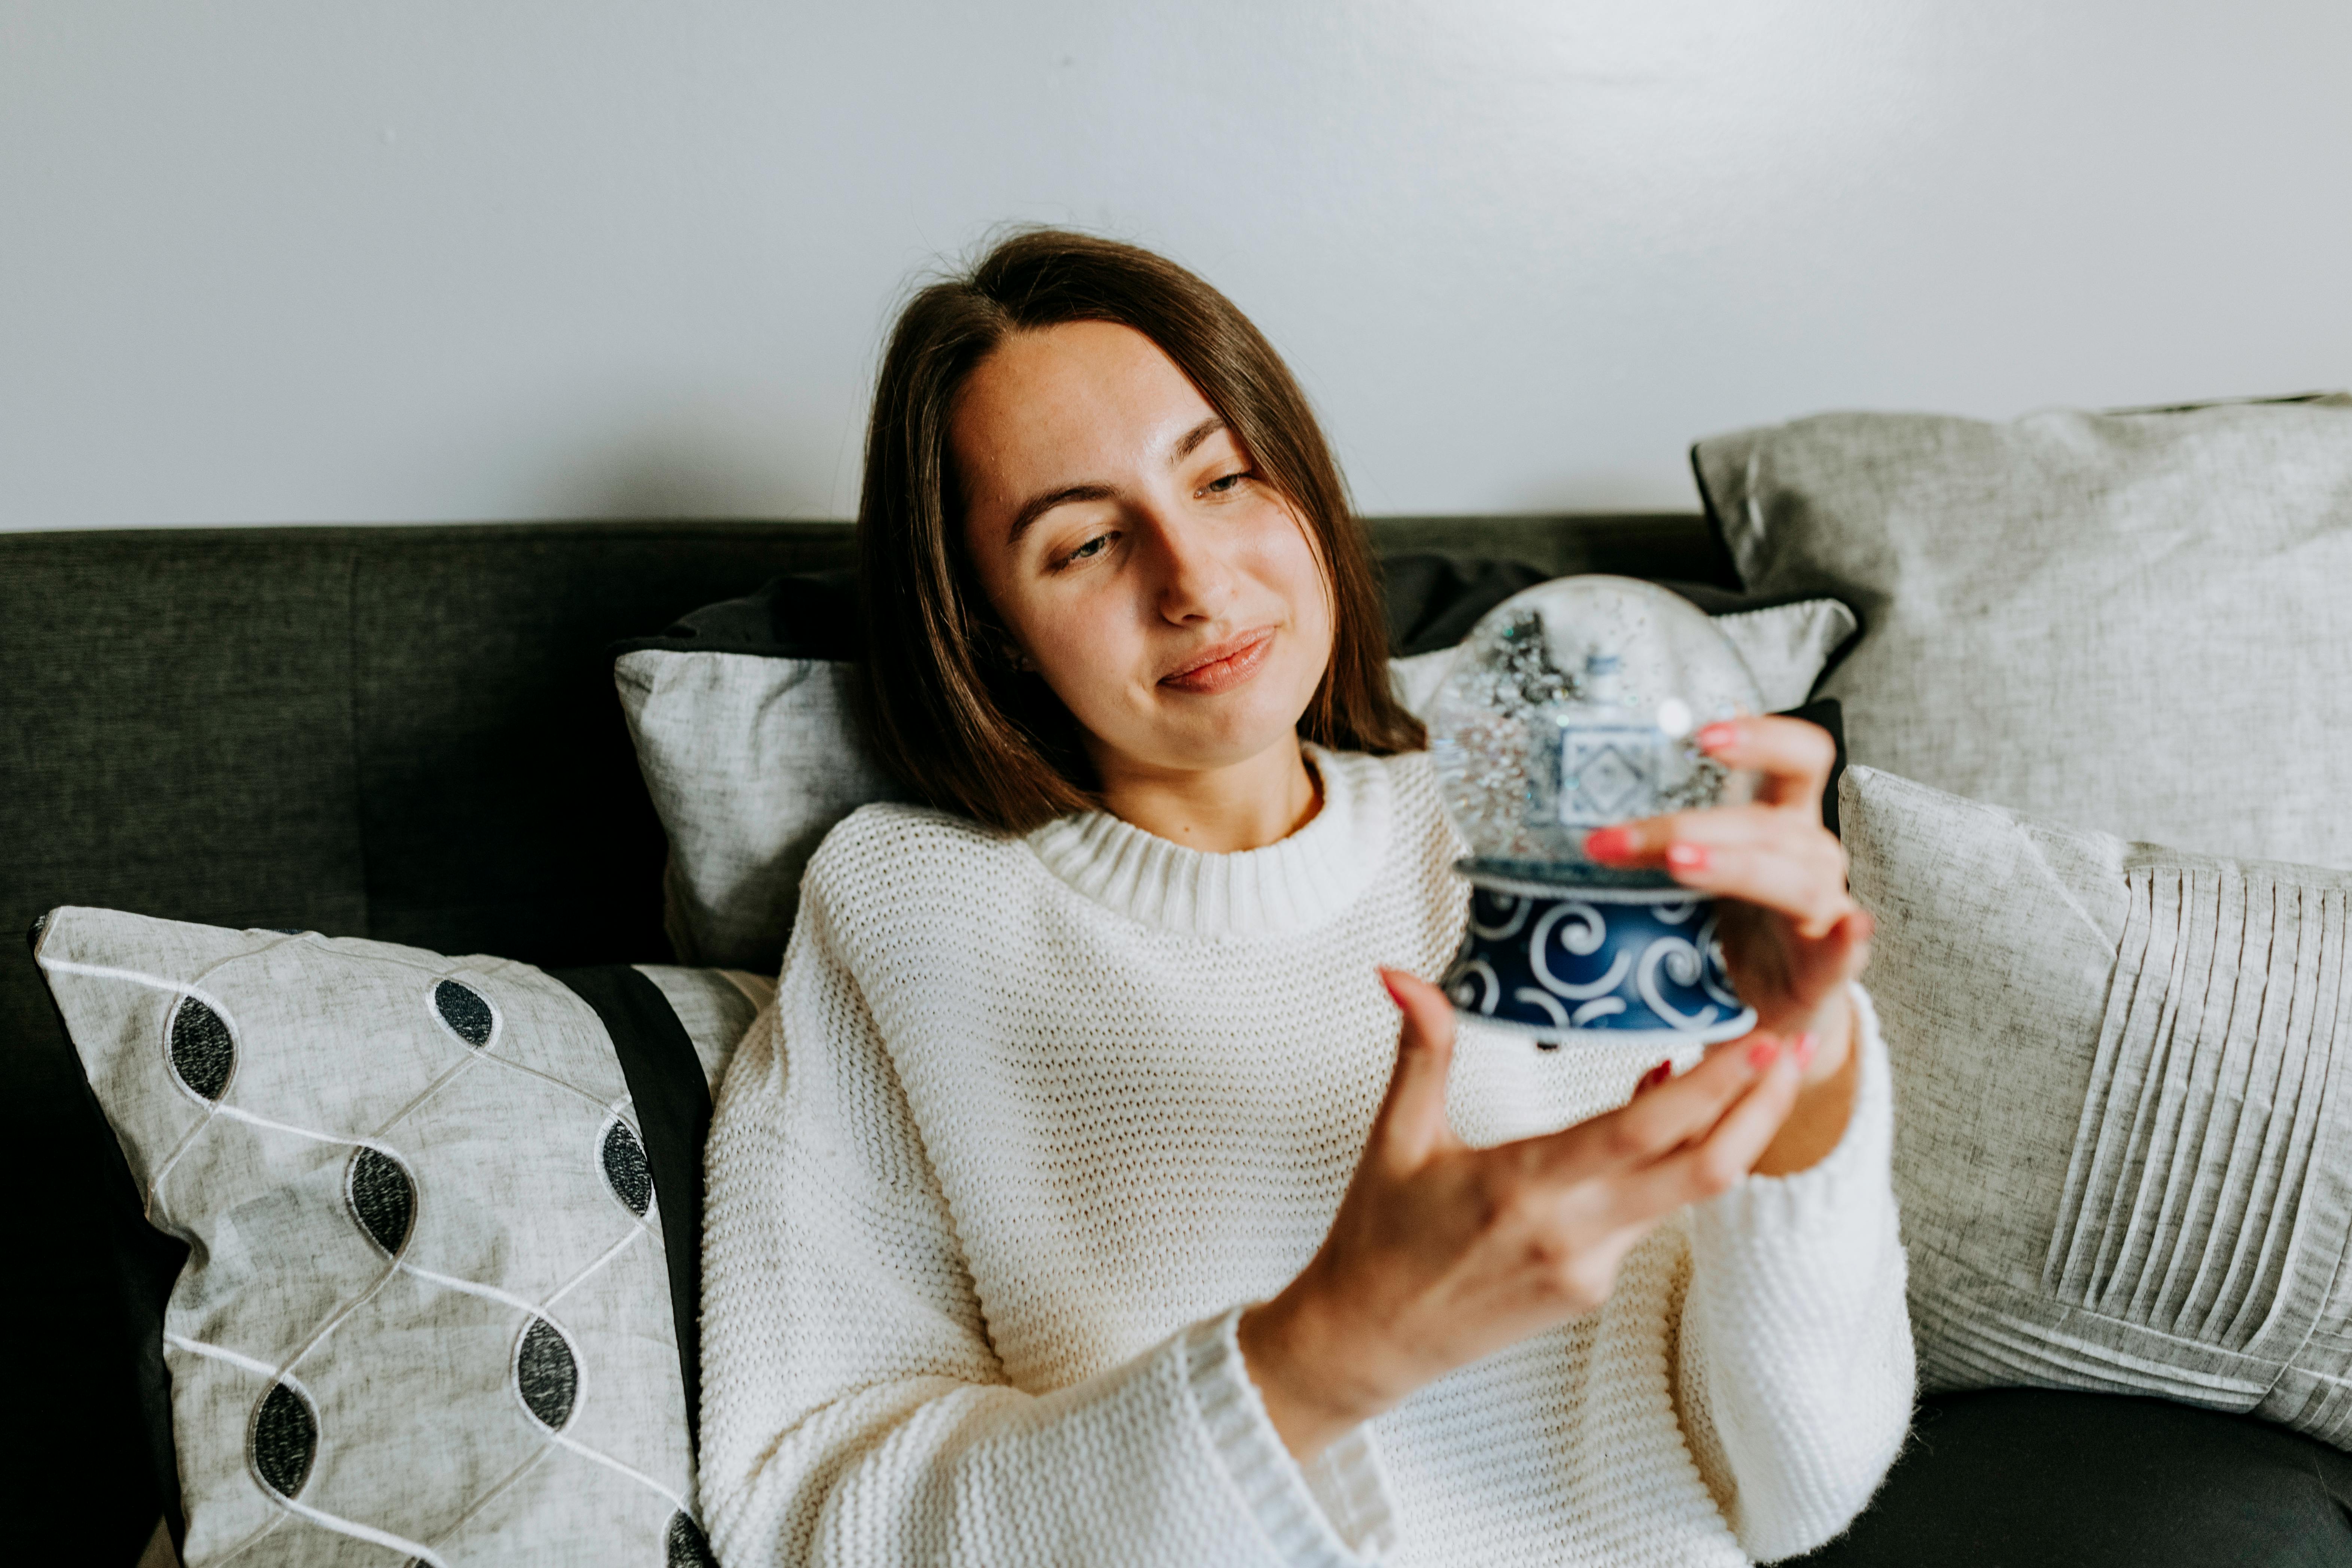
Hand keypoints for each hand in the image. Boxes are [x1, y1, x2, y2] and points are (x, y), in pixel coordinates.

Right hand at [1237, 969, 1803, 1462]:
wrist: (1369, 1340)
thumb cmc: (1377, 1235)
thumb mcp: (1393, 1137)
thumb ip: (1421, 1049)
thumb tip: (1401, 971)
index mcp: (1522, 1187)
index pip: (1643, 1131)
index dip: (1712, 1087)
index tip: (1759, 1040)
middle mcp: (1571, 1234)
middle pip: (1701, 1172)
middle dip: (1759, 1110)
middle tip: (1796, 1049)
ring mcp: (1590, 1270)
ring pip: (1683, 1194)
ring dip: (1724, 1134)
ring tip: (1754, 1070)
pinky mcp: (1592, 1289)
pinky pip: (1648, 1215)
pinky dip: (1669, 1164)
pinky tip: (1665, 1118)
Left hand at [1585, 715, 1872, 1166]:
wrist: (1764, 1011)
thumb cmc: (1722, 930)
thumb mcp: (1684, 876)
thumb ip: (1639, 847)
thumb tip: (1551, 819)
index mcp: (1778, 822)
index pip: (1795, 757)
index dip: (1759, 736)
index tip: (1699, 734)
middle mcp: (1808, 853)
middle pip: (1763, 822)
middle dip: (1684, 825)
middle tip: (1616, 841)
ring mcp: (1824, 906)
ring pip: (1789, 874)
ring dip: (1729, 865)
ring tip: (1677, 866)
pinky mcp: (1830, 966)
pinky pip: (1846, 948)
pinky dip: (1848, 939)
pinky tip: (1844, 929)